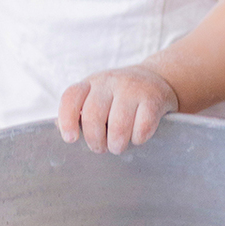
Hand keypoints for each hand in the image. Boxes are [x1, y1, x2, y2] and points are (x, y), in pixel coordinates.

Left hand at [58, 66, 177, 154]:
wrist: (158, 78)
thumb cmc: (121, 96)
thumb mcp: (98, 95)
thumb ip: (82, 112)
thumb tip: (67, 134)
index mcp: (91, 82)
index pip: (71, 97)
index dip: (67, 120)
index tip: (71, 139)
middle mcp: (109, 81)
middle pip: (93, 117)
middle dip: (95, 141)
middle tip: (100, 147)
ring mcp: (132, 88)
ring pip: (118, 126)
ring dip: (116, 144)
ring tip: (118, 146)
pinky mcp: (153, 98)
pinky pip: (142, 128)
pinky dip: (138, 139)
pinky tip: (137, 136)